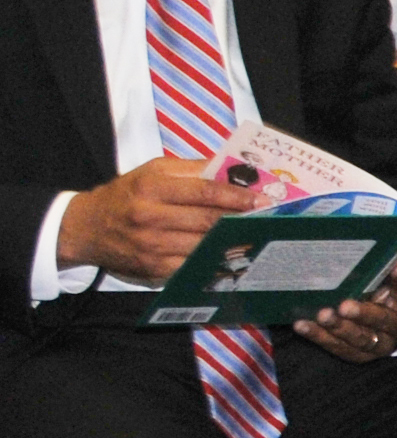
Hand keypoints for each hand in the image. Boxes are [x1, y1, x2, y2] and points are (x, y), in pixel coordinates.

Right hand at [56, 154, 254, 283]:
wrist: (86, 228)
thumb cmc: (126, 195)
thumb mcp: (153, 171)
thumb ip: (192, 169)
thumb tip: (232, 171)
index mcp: (151, 188)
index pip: (204, 192)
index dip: (236, 196)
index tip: (261, 199)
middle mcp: (150, 217)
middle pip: (208, 220)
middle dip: (241, 219)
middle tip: (268, 217)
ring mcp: (152, 246)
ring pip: (204, 244)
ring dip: (233, 240)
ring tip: (256, 233)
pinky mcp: (154, 267)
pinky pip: (193, 263)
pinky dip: (214, 257)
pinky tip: (230, 251)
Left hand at [291, 266, 396, 363]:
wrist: (387, 328)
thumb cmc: (382, 297)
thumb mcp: (386, 284)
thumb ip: (381, 272)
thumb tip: (370, 251)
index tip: (396, 266)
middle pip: (383, 322)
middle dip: (363, 314)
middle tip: (344, 306)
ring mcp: (378, 346)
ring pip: (360, 340)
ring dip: (339, 328)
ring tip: (321, 316)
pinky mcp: (358, 355)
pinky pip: (338, 347)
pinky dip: (319, 336)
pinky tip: (303, 325)